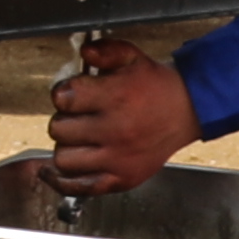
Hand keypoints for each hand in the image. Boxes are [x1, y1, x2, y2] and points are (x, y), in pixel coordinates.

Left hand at [43, 39, 197, 195]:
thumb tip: (83, 52)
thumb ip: (105, 51)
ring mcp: (118, 159)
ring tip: (79, 139)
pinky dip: (60, 181)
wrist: (187, 111)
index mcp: (116, 98)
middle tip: (77, 117)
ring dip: (66, 147)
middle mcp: (116, 130)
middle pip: (59, 130)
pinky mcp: (122, 179)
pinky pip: (79, 187)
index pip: (63, 99)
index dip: (62, 94)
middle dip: (64, 120)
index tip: (71, 94)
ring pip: (64, 159)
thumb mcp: (132, 58)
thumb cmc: (155, 86)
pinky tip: (51, 171)